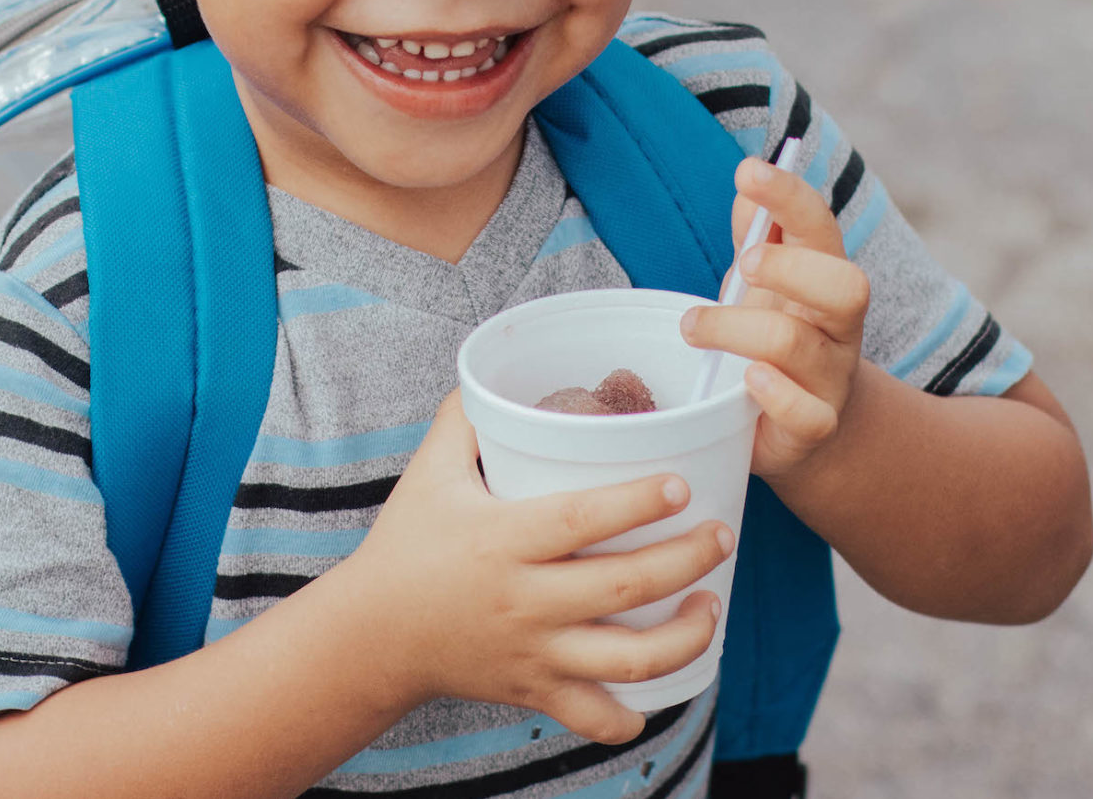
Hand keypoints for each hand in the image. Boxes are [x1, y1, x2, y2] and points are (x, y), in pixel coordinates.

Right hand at [339, 394, 734, 745]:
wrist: (371, 633)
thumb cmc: (404, 544)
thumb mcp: (428, 473)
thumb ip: (462, 419)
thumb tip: (495, 375)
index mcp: (502, 541)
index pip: (582, 520)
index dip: (637, 503)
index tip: (681, 486)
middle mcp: (524, 600)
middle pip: (624, 587)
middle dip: (687, 561)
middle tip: (721, 536)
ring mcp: (533, 652)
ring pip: (628, 661)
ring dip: (684, 637)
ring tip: (710, 607)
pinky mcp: (533, 690)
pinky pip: (595, 717)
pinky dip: (632, 714)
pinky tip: (659, 688)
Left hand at [680, 157, 870, 480]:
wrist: (807, 429)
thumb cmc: (775, 340)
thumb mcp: (762, 286)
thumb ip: (756, 239)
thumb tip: (746, 191)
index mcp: (824, 279)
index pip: (820, 228)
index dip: (790, 196)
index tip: (749, 170)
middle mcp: (838, 325)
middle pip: (845, 285)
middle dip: (790, 268)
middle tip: (741, 265)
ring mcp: (830, 377)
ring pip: (799, 345)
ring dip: (737, 329)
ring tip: (692, 327)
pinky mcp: (814, 426)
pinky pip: (807, 413)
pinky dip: (774, 393)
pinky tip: (746, 379)